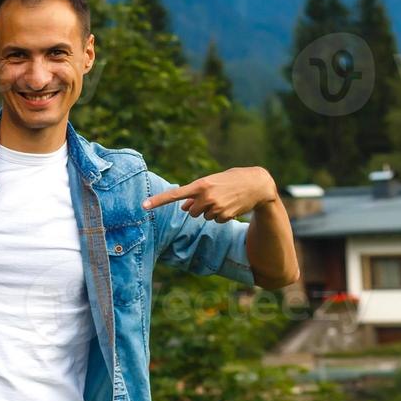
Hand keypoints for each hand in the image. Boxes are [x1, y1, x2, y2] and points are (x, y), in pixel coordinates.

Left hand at [142, 167, 278, 222]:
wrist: (256, 184)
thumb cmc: (231, 180)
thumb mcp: (212, 182)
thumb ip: (196, 194)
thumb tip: (184, 208)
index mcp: (200, 184)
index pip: (175, 195)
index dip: (158, 201)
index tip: (143, 205)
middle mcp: (206, 196)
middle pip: (191, 211)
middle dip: (199, 207)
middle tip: (213, 197)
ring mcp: (215, 208)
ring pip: (203, 217)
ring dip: (211, 211)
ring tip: (225, 199)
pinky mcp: (224, 216)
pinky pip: (215, 221)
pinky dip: (221, 216)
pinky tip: (231, 206)